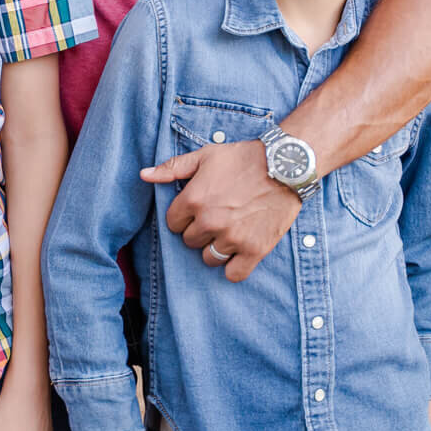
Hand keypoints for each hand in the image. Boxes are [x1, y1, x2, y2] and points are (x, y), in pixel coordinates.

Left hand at [141, 139, 300, 281]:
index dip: (184, 217)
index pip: (173, 224)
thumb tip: (144, 175)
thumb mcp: (205, 155)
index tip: (198, 209)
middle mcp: (210, 221)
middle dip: (200, 231)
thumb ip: (172, 168)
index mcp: (194, 199)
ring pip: (209, 258)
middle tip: (218, 217)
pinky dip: (235, 266)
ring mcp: (232, 238)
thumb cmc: (243, 158)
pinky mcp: (254, 250)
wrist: (285, 165)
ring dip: (216, 248)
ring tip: (230, 231)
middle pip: (190, 242)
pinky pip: (234, 274)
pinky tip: (240, 251)